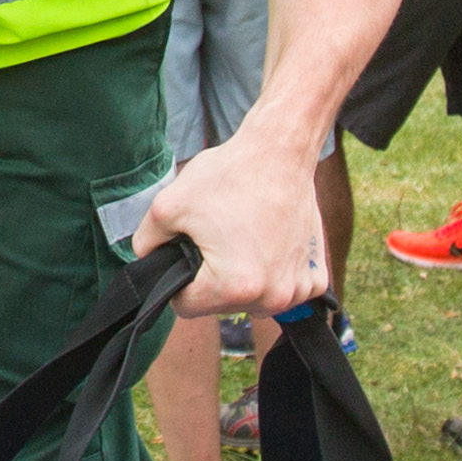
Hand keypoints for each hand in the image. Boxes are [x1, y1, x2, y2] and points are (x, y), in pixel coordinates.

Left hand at [142, 137, 329, 321]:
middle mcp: (271, 297)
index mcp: (233, 287)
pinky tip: (270, 244)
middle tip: (218, 238)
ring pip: (252, 302)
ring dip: (244, 280)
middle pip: (220, 306)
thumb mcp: (167, 206)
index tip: (189, 253)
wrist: (280, 152)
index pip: (185, 307)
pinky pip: (284, 292)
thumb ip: (145, 244)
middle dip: (212, 278)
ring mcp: (298, 290)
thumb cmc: (229, 175)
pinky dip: (275, 274)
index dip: (177, 282)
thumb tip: (147, 263)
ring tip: (244, 239)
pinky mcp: (316, 278)